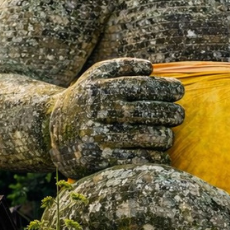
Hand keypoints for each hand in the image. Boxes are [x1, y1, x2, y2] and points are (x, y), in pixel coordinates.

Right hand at [49, 58, 184, 176]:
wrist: (50, 132)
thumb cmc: (85, 99)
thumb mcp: (95, 76)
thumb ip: (123, 66)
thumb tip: (150, 68)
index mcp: (101, 90)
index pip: (145, 86)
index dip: (168, 88)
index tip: (179, 91)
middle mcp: (99, 113)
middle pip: (153, 113)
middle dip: (174, 113)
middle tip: (178, 115)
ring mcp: (99, 139)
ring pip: (152, 137)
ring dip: (167, 136)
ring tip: (167, 135)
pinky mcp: (100, 162)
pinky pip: (142, 160)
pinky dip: (158, 157)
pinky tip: (160, 153)